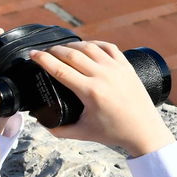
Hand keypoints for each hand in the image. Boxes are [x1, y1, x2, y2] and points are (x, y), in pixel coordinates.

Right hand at [29, 41, 173, 156]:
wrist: (144, 130)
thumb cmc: (114, 132)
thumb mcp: (82, 133)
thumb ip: (59, 129)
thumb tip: (41, 122)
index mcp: (90, 92)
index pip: (60, 69)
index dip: (43, 59)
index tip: (32, 54)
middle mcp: (103, 76)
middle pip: (72, 54)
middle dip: (54, 50)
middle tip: (45, 52)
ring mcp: (117, 69)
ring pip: (89, 47)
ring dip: (72, 45)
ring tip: (63, 49)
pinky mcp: (127, 66)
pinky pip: (108, 47)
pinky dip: (94, 44)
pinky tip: (86, 46)